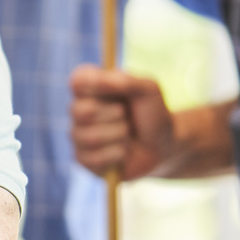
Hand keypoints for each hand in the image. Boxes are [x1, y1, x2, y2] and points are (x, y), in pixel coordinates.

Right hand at [69, 65, 178, 181]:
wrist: (162, 147)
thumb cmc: (152, 114)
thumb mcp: (148, 90)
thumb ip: (126, 80)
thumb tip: (101, 80)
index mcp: (91, 87)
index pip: (77, 80)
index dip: (96, 85)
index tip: (119, 89)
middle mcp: (79, 110)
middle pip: (81, 111)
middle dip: (115, 115)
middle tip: (126, 116)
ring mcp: (78, 136)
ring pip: (91, 138)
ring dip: (120, 135)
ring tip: (127, 134)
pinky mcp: (83, 159)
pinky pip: (95, 159)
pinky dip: (118, 154)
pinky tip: (123, 152)